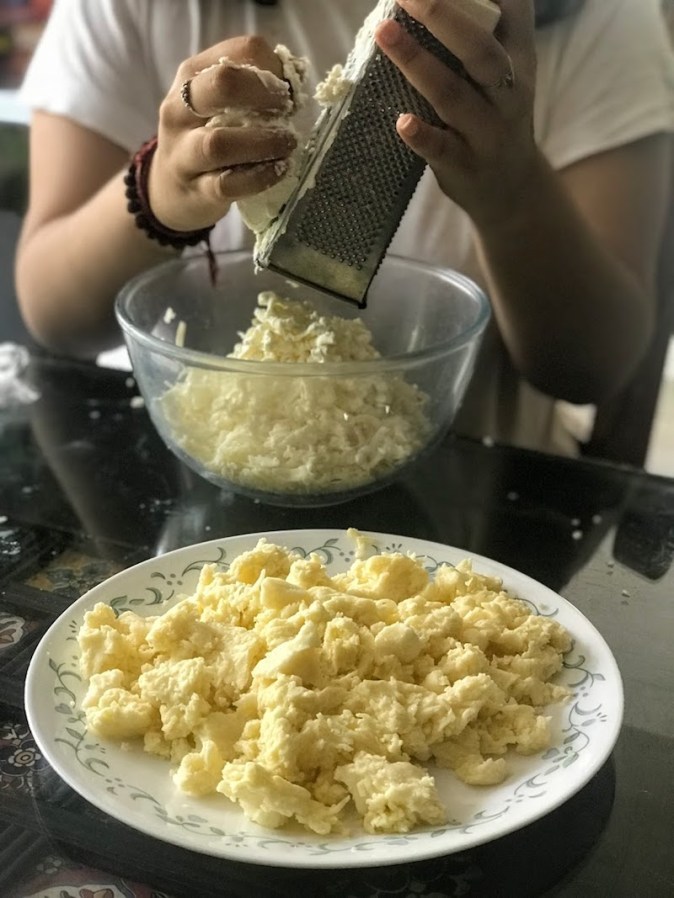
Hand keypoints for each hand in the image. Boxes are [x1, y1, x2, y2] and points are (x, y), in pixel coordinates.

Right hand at [148, 36, 297, 232]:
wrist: (169, 188)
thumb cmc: (205, 136)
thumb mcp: (216, 102)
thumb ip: (249, 87)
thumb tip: (295, 85)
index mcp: (190, 76)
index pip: (237, 52)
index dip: (272, 67)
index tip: (288, 89)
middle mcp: (179, 110)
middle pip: (221, 84)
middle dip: (264, 93)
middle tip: (288, 109)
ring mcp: (183, 153)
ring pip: (219, 142)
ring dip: (263, 142)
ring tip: (287, 144)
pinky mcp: (197, 191)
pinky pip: (228, 184)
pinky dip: (259, 177)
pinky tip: (278, 170)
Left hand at [375, 0, 539, 228]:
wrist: (512, 188)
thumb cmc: (497, 114)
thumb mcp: (507, 66)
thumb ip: (485, 27)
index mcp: (518, 57)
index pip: (512, 9)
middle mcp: (508, 91)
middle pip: (479, 50)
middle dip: (443, 15)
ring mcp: (487, 131)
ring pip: (453, 95)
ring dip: (417, 63)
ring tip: (384, 32)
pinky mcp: (464, 165)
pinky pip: (441, 149)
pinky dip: (421, 135)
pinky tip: (402, 122)